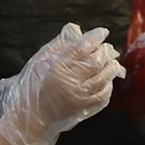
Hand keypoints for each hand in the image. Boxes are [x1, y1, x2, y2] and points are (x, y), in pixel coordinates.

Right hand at [0, 24, 125, 144]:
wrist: (31, 113)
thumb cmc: (33, 84)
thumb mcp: (40, 60)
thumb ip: (58, 46)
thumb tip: (75, 30)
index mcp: (57, 65)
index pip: (82, 47)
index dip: (95, 38)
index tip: (102, 32)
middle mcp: (70, 79)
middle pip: (95, 62)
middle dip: (105, 52)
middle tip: (108, 48)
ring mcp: (79, 94)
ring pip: (103, 77)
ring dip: (111, 67)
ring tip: (113, 62)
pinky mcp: (84, 106)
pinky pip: (103, 94)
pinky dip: (108, 85)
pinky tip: (109, 80)